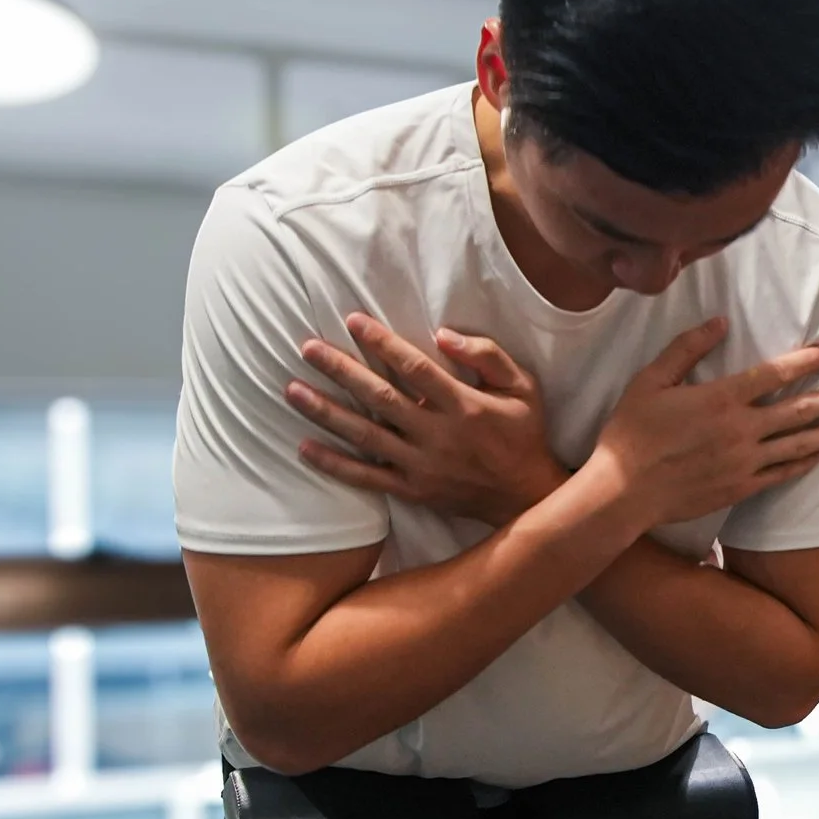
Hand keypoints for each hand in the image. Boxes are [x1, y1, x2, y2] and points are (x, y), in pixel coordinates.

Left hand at [286, 315, 564, 526]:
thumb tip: (443, 334)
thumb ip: (487, 356)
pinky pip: (367, 477)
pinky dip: (334, 464)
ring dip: (326, 413)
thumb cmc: (524, 433)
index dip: (383, 342)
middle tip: (307, 348)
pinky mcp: (413, 490)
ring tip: (292, 391)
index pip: (415, 368)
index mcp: (464, 406)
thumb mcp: (523, 387)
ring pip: (365, 436)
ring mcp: (422, 466)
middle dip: (340, 371)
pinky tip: (304, 448)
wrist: (526, 498)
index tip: (353, 320)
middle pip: (379, 398)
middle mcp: (438, 435)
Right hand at [589, 318, 818, 526]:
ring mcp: (744, 461)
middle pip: (798, 410)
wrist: (623, 492)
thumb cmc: (631, 433)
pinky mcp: (741, 487)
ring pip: (797, 444)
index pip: (775, 374)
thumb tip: (720, 322)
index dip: (806, 360)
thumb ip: (686, 348)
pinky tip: (817, 457)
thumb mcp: (651, 380)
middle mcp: (740, 429)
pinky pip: (782, 474)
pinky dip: (803, 463)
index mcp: (720, 398)